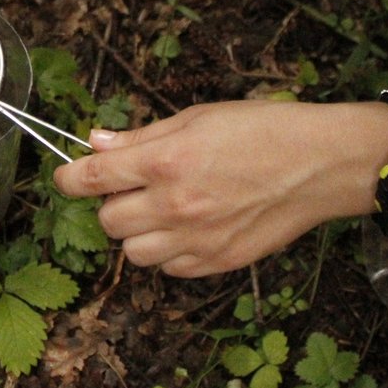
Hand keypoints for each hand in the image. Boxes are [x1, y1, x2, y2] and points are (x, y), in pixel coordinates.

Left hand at [53, 101, 387, 276]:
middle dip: (111, 203)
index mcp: (166, 161)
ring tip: (162, 210)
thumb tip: (95, 143)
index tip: (65, 177)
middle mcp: (176, 205)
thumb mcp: (198, 118)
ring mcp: (197, 239)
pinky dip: (169, 253)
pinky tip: (188, 229)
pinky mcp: (219, 262)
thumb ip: (142, 137)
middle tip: (133, 187)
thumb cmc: (264, 130)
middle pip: (107, 221)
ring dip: (137, 232)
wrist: (322, 164)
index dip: (67, 178)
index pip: (90, 178)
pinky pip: (170, 269)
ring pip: (134, 253)